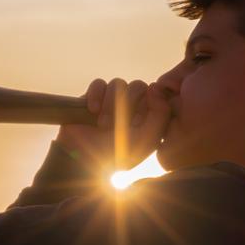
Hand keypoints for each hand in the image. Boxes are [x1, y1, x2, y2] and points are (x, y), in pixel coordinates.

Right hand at [54, 78, 170, 172]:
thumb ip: (161, 114)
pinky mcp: (93, 97)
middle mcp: (132, 105)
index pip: (155, 94)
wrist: (84, 161)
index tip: (136, 125)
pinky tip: (92, 110)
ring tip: (102, 125)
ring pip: (118, 84)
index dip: (146, 107)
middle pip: (137, 86)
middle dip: (127, 106)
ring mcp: (112, 100)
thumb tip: (154, 87)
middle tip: (116, 127)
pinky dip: (96, 95)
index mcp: (148, 115)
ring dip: (110, 104)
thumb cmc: (118, 154)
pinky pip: (99, 83)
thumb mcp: (147, 140)